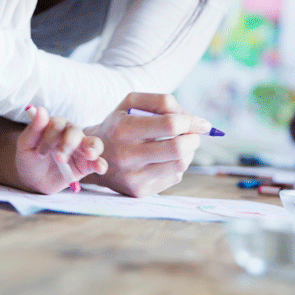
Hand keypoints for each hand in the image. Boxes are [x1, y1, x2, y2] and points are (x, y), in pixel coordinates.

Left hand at [16, 106, 106, 193]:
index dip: (49, 138)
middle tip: (59, 159)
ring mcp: (81, 149)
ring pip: (93, 143)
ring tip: (89, 155)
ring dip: (92, 148)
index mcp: (56, 126)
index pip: (57, 125)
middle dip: (68, 145)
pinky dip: (101, 164)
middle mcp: (71, 134)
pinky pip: (98, 162)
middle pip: (76, 132)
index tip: (39, 153)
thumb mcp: (25, 145)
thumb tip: (40, 109)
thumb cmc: (29, 158)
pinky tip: (100, 168)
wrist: (33, 180)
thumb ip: (34, 129)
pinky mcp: (87, 165)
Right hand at [83, 93, 212, 197]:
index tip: (202, 123)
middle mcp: (126, 155)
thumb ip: (162, 102)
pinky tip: (167, 159)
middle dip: (194, 139)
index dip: (192, 122)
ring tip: (181, 145)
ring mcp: (133, 176)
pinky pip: (174, 178)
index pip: (169, 125)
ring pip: (179, 165)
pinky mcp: (139, 191)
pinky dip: (178, 165)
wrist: (92, 156)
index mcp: (124, 128)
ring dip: (189, 153)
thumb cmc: (119, 124)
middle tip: (194, 135)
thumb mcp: (130, 103)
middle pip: (177, 149)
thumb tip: (195, 120)